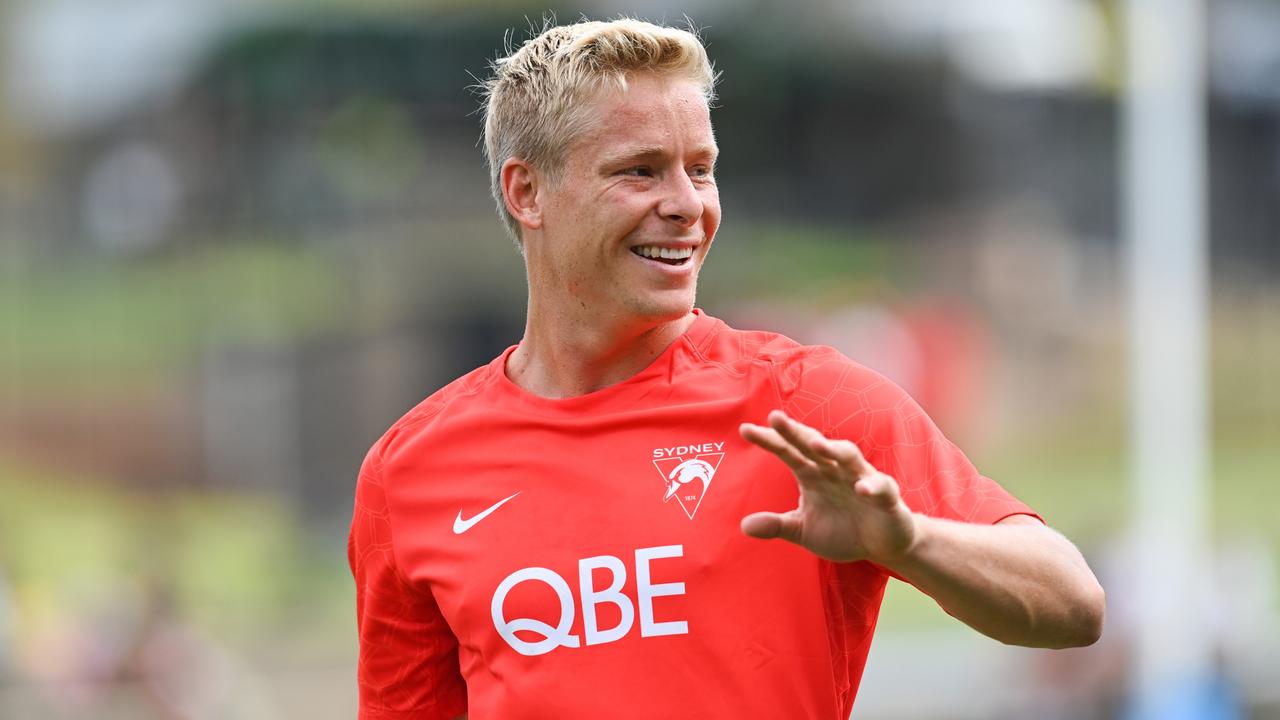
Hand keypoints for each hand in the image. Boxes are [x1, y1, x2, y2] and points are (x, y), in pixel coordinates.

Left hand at [739, 410, 917, 563]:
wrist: (882, 545)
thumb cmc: (842, 531)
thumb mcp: (803, 531)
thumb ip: (777, 526)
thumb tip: (744, 526)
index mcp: (814, 474)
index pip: (788, 452)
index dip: (769, 440)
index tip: (744, 429)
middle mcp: (836, 471)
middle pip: (814, 445)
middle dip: (796, 432)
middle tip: (774, 417)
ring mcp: (862, 480)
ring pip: (848, 457)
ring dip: (833, 449)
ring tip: (815, 444)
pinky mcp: (887, 498)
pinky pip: (881, 488)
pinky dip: (872, 486)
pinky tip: (861, 488)